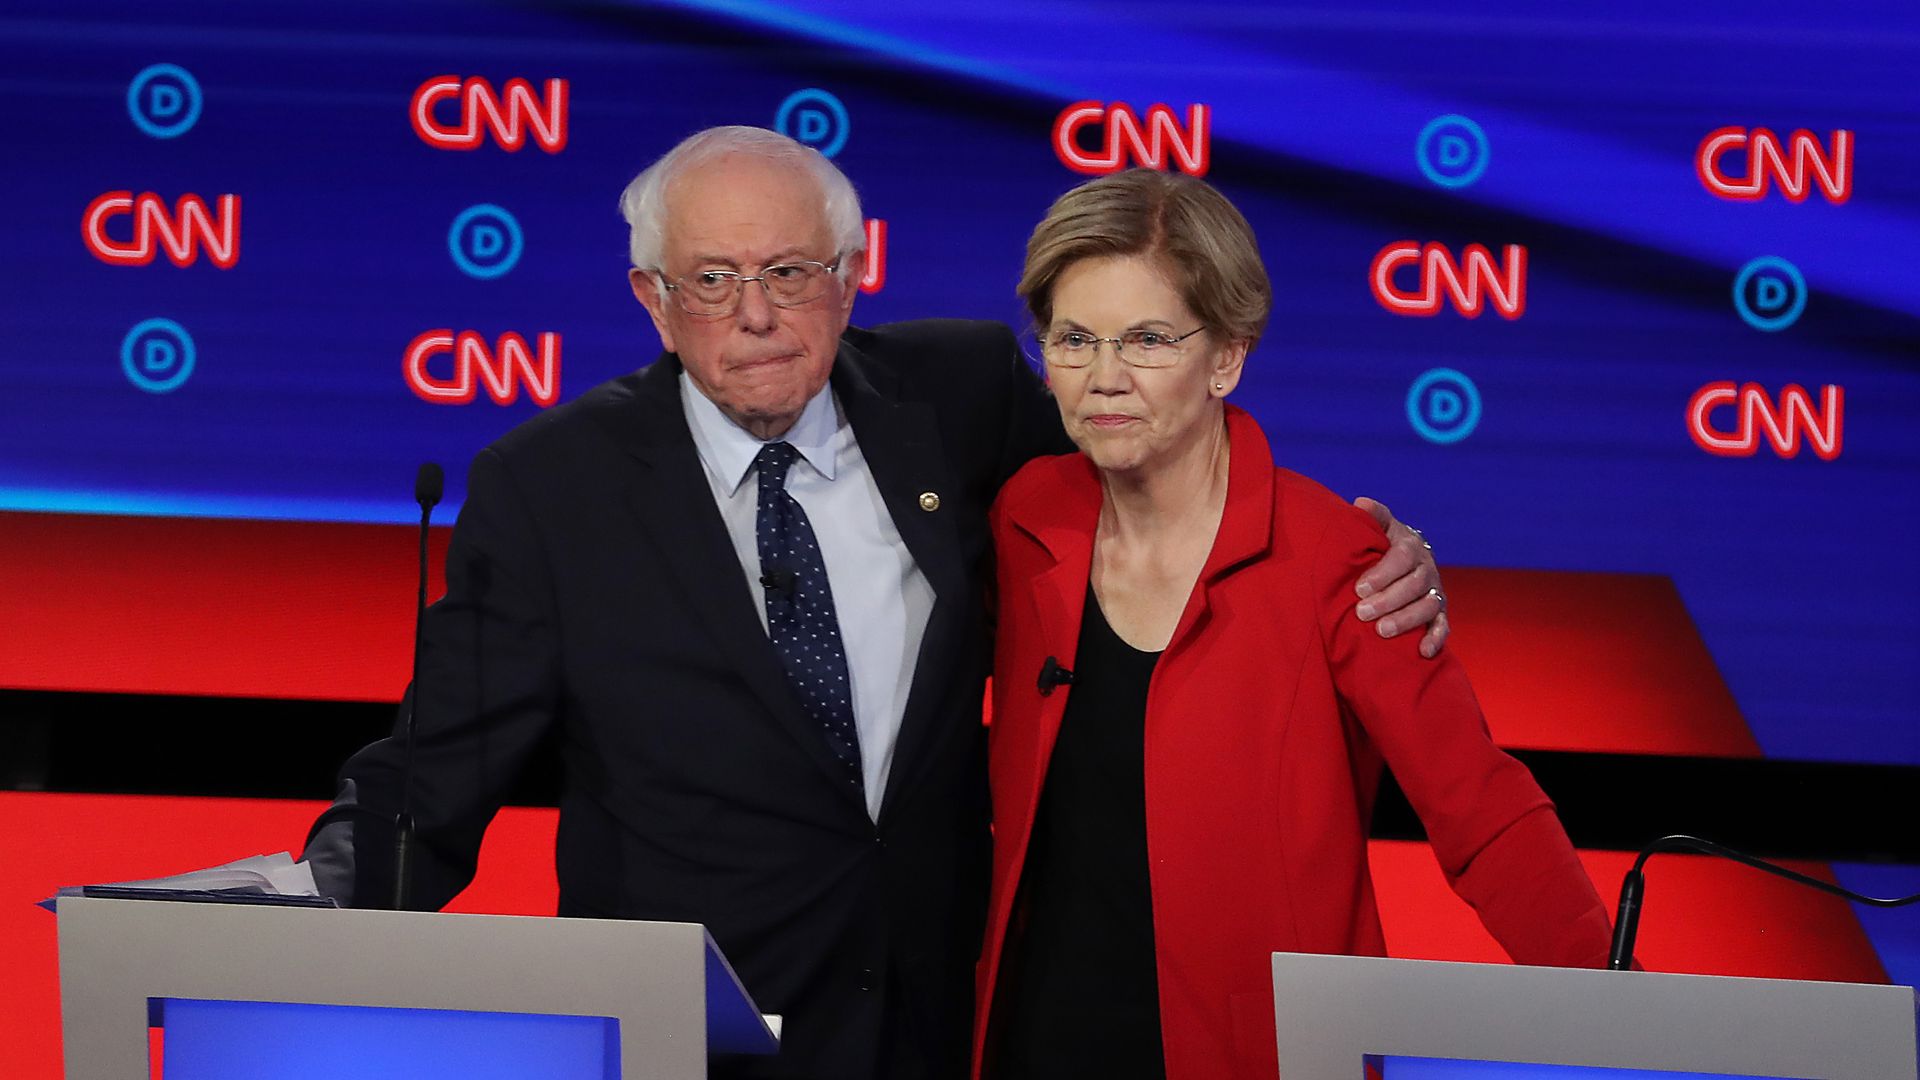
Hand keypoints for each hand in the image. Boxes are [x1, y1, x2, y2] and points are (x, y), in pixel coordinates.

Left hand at [1351, 497, 1447, 657]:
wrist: (1404, 562)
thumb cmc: (1383, 545)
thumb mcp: (1380, 528)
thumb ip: (1373, 517)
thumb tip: (1360, 503)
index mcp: (1412, 547)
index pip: (1402, 558)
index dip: (1382, 573)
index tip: (1359, 588)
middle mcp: (1428, 569)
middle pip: (1414, 585)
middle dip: (1388, 600)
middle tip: (1362, 613)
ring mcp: (1435, 592)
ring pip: (1428, 607)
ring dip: (1406, 620)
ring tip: (1382, 631)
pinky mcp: (1439, 613)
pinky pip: (1443, 627)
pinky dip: (1435, 639)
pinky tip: (1422, 652)